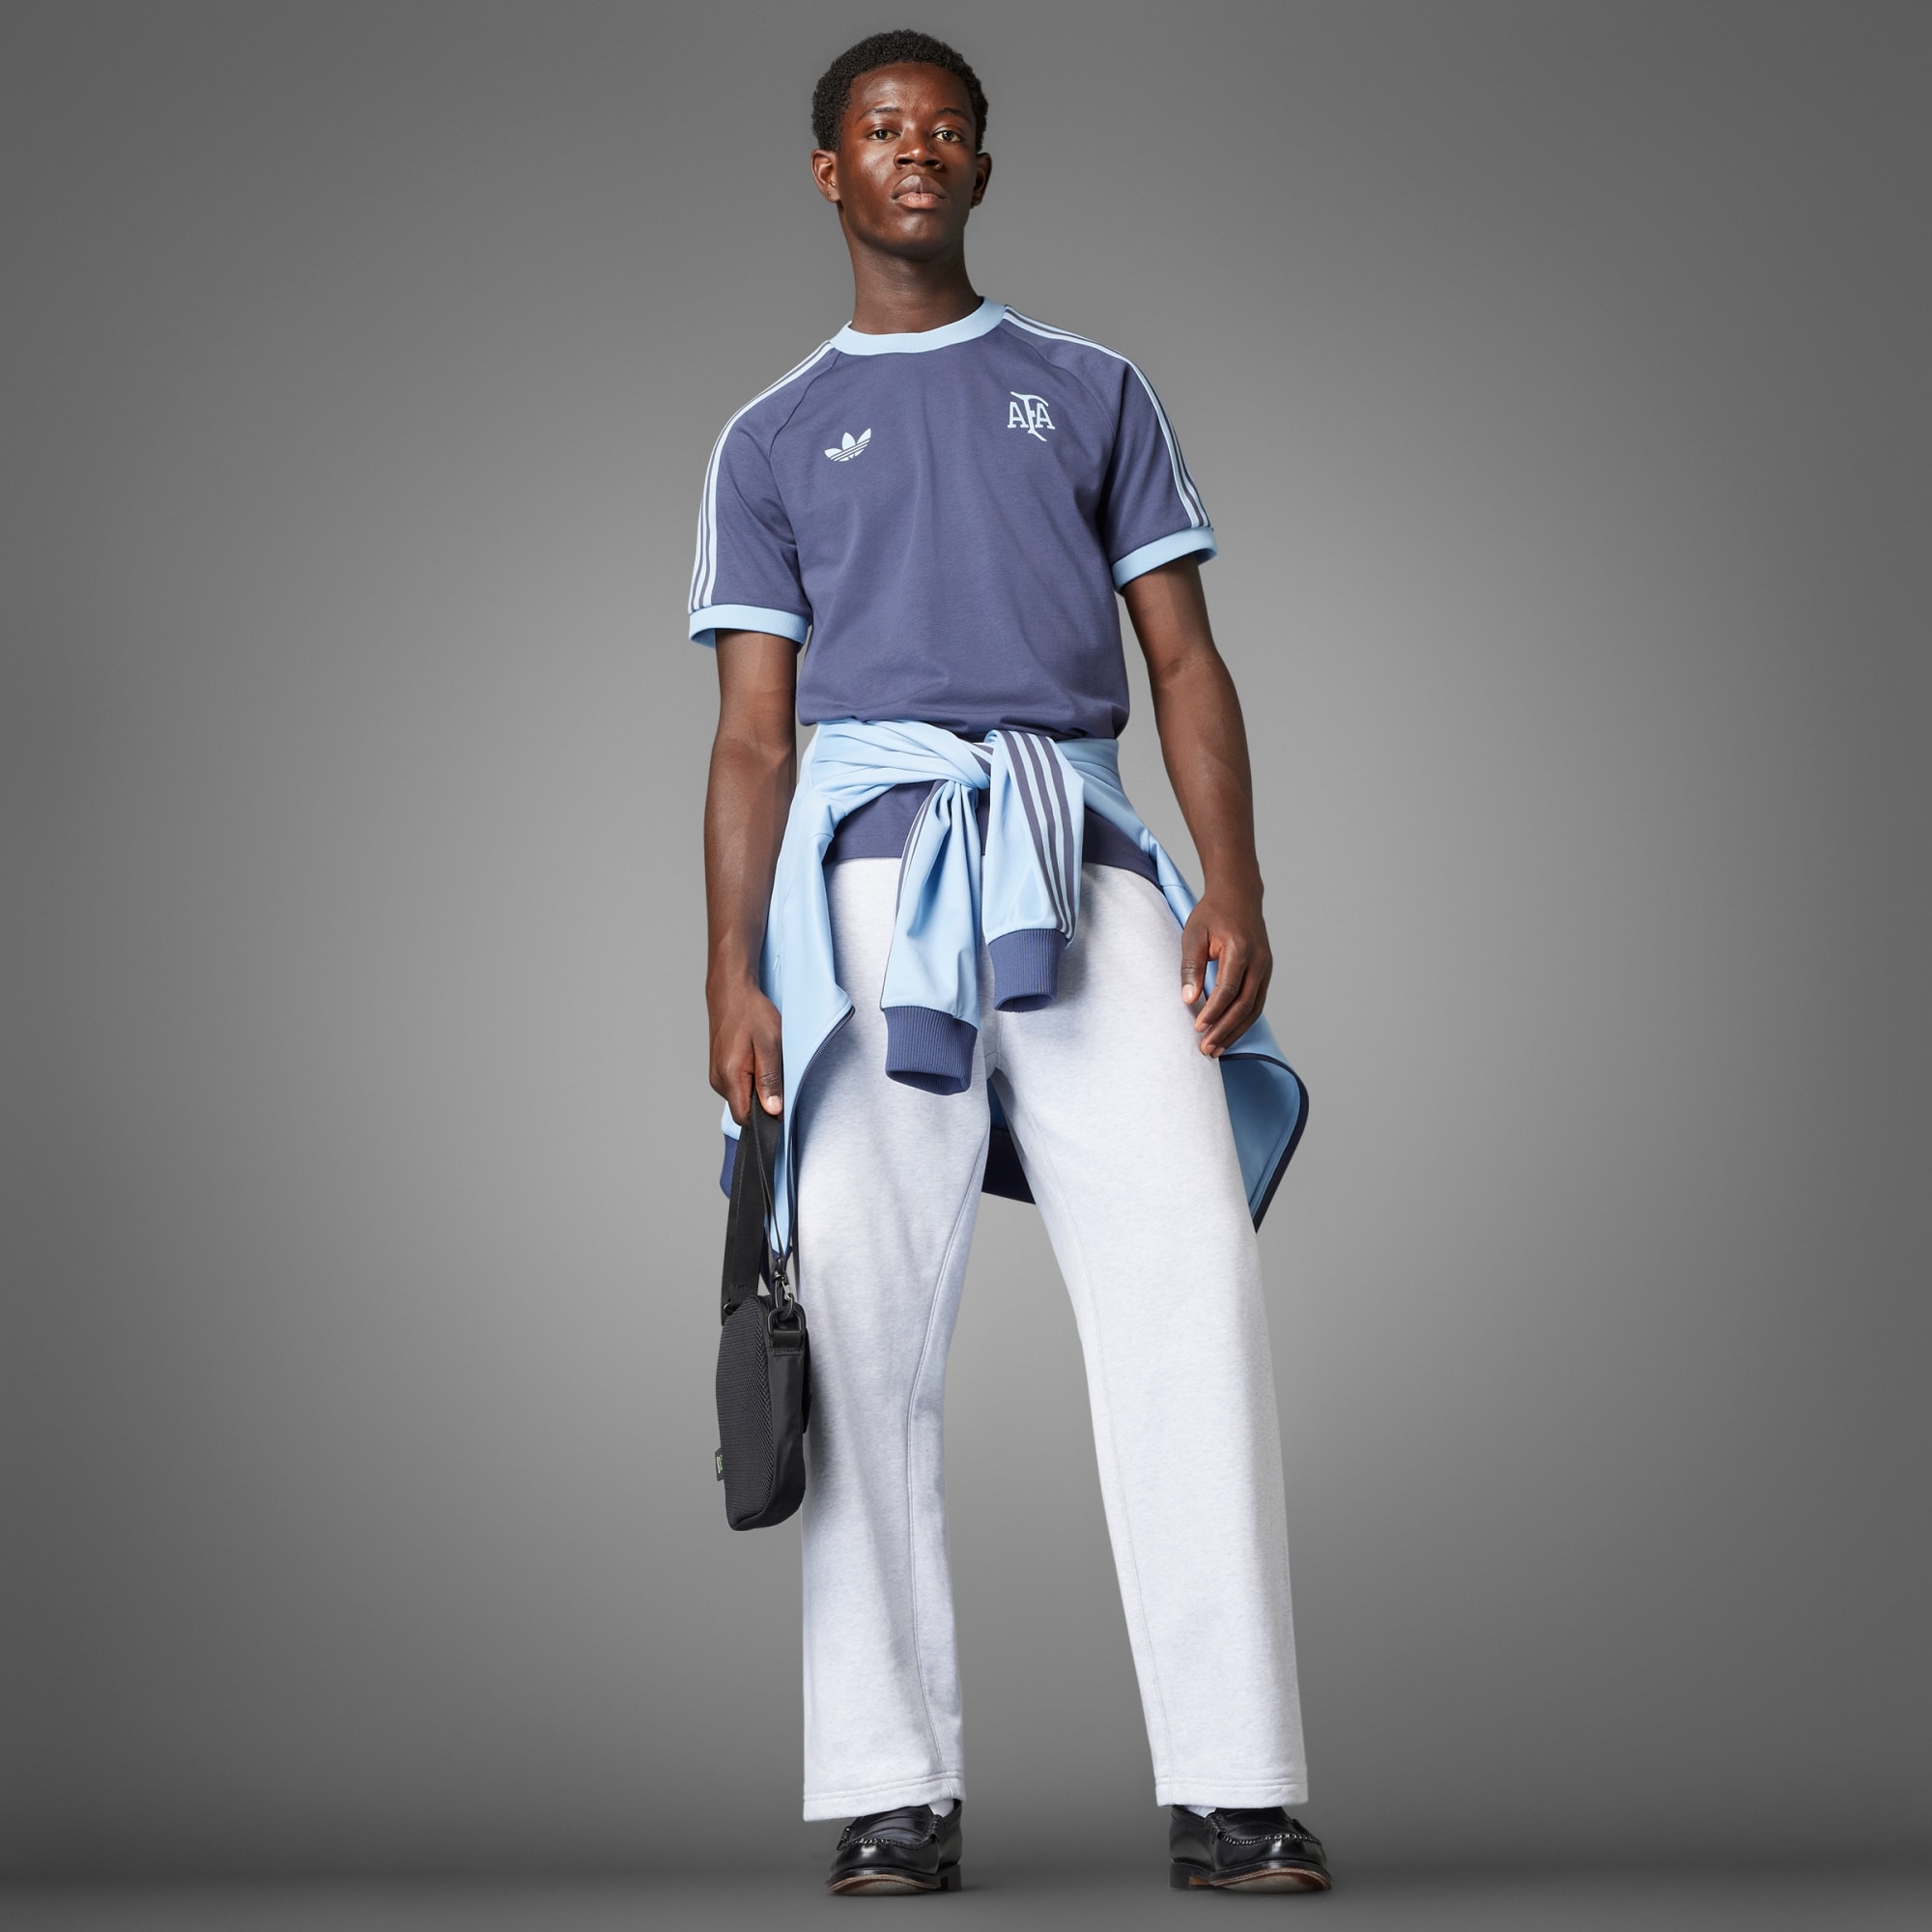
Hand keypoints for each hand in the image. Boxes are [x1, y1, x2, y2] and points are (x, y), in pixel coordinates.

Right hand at [708, 977, 783, 1122]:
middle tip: (776, 1073)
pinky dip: (750, 1081)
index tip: (781, 1103)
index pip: (745, 1119)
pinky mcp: (718, 1070)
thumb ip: (770, 1079)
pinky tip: (757, 1060)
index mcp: (730, 1076)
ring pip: (741, 1098)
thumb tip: (773, 1111)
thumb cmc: (752, 1013)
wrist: (731, 993)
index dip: (765, 1118)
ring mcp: (716, 1076)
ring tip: (765, 1061)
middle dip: (763, 1101)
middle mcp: (718, 1080)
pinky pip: (737, 1087)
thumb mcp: (770, 1044)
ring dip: (757, 1089)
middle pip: (743, 1110)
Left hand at [1179, 885, 1271, 1056]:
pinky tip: (1229, 1033)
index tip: (1197, 1027)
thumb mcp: (1193, 934)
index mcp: (1240, 949)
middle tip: (1206, 1049)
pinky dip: (1244, 1021)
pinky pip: (1257, 1002)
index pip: (1228, 989)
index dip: (1213, 1012)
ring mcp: (1266, 968)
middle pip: (1244, 1005)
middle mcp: (1259, 961)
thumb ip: (1191, 967)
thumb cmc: (1212, 913)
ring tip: (1217, 1049)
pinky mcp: (1265, 972)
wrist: (1238, 895)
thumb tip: (1188, 999)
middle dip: (1224, 1030)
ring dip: (1236, 1031)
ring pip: (1254, 1009)